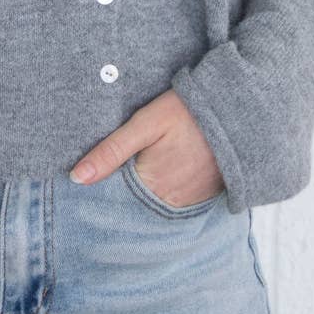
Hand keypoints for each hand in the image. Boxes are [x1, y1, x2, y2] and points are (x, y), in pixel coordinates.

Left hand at [69, 88, 222, 208]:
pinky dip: (162, 190)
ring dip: (142, 192)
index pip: (115, 199)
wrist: (237, 110)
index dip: (100, 188)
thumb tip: (76, 178)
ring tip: (138, 168)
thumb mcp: (145, 124)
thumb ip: (110, 151)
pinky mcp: (204, 196)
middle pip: (134, 203)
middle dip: (119, 192)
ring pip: (153, 202)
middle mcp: (172, 202)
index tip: (85, 180)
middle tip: (109, 172)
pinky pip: (174, 199)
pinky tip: (159, 171)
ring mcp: (190, 201)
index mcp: (153, 186)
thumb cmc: (188, 112)